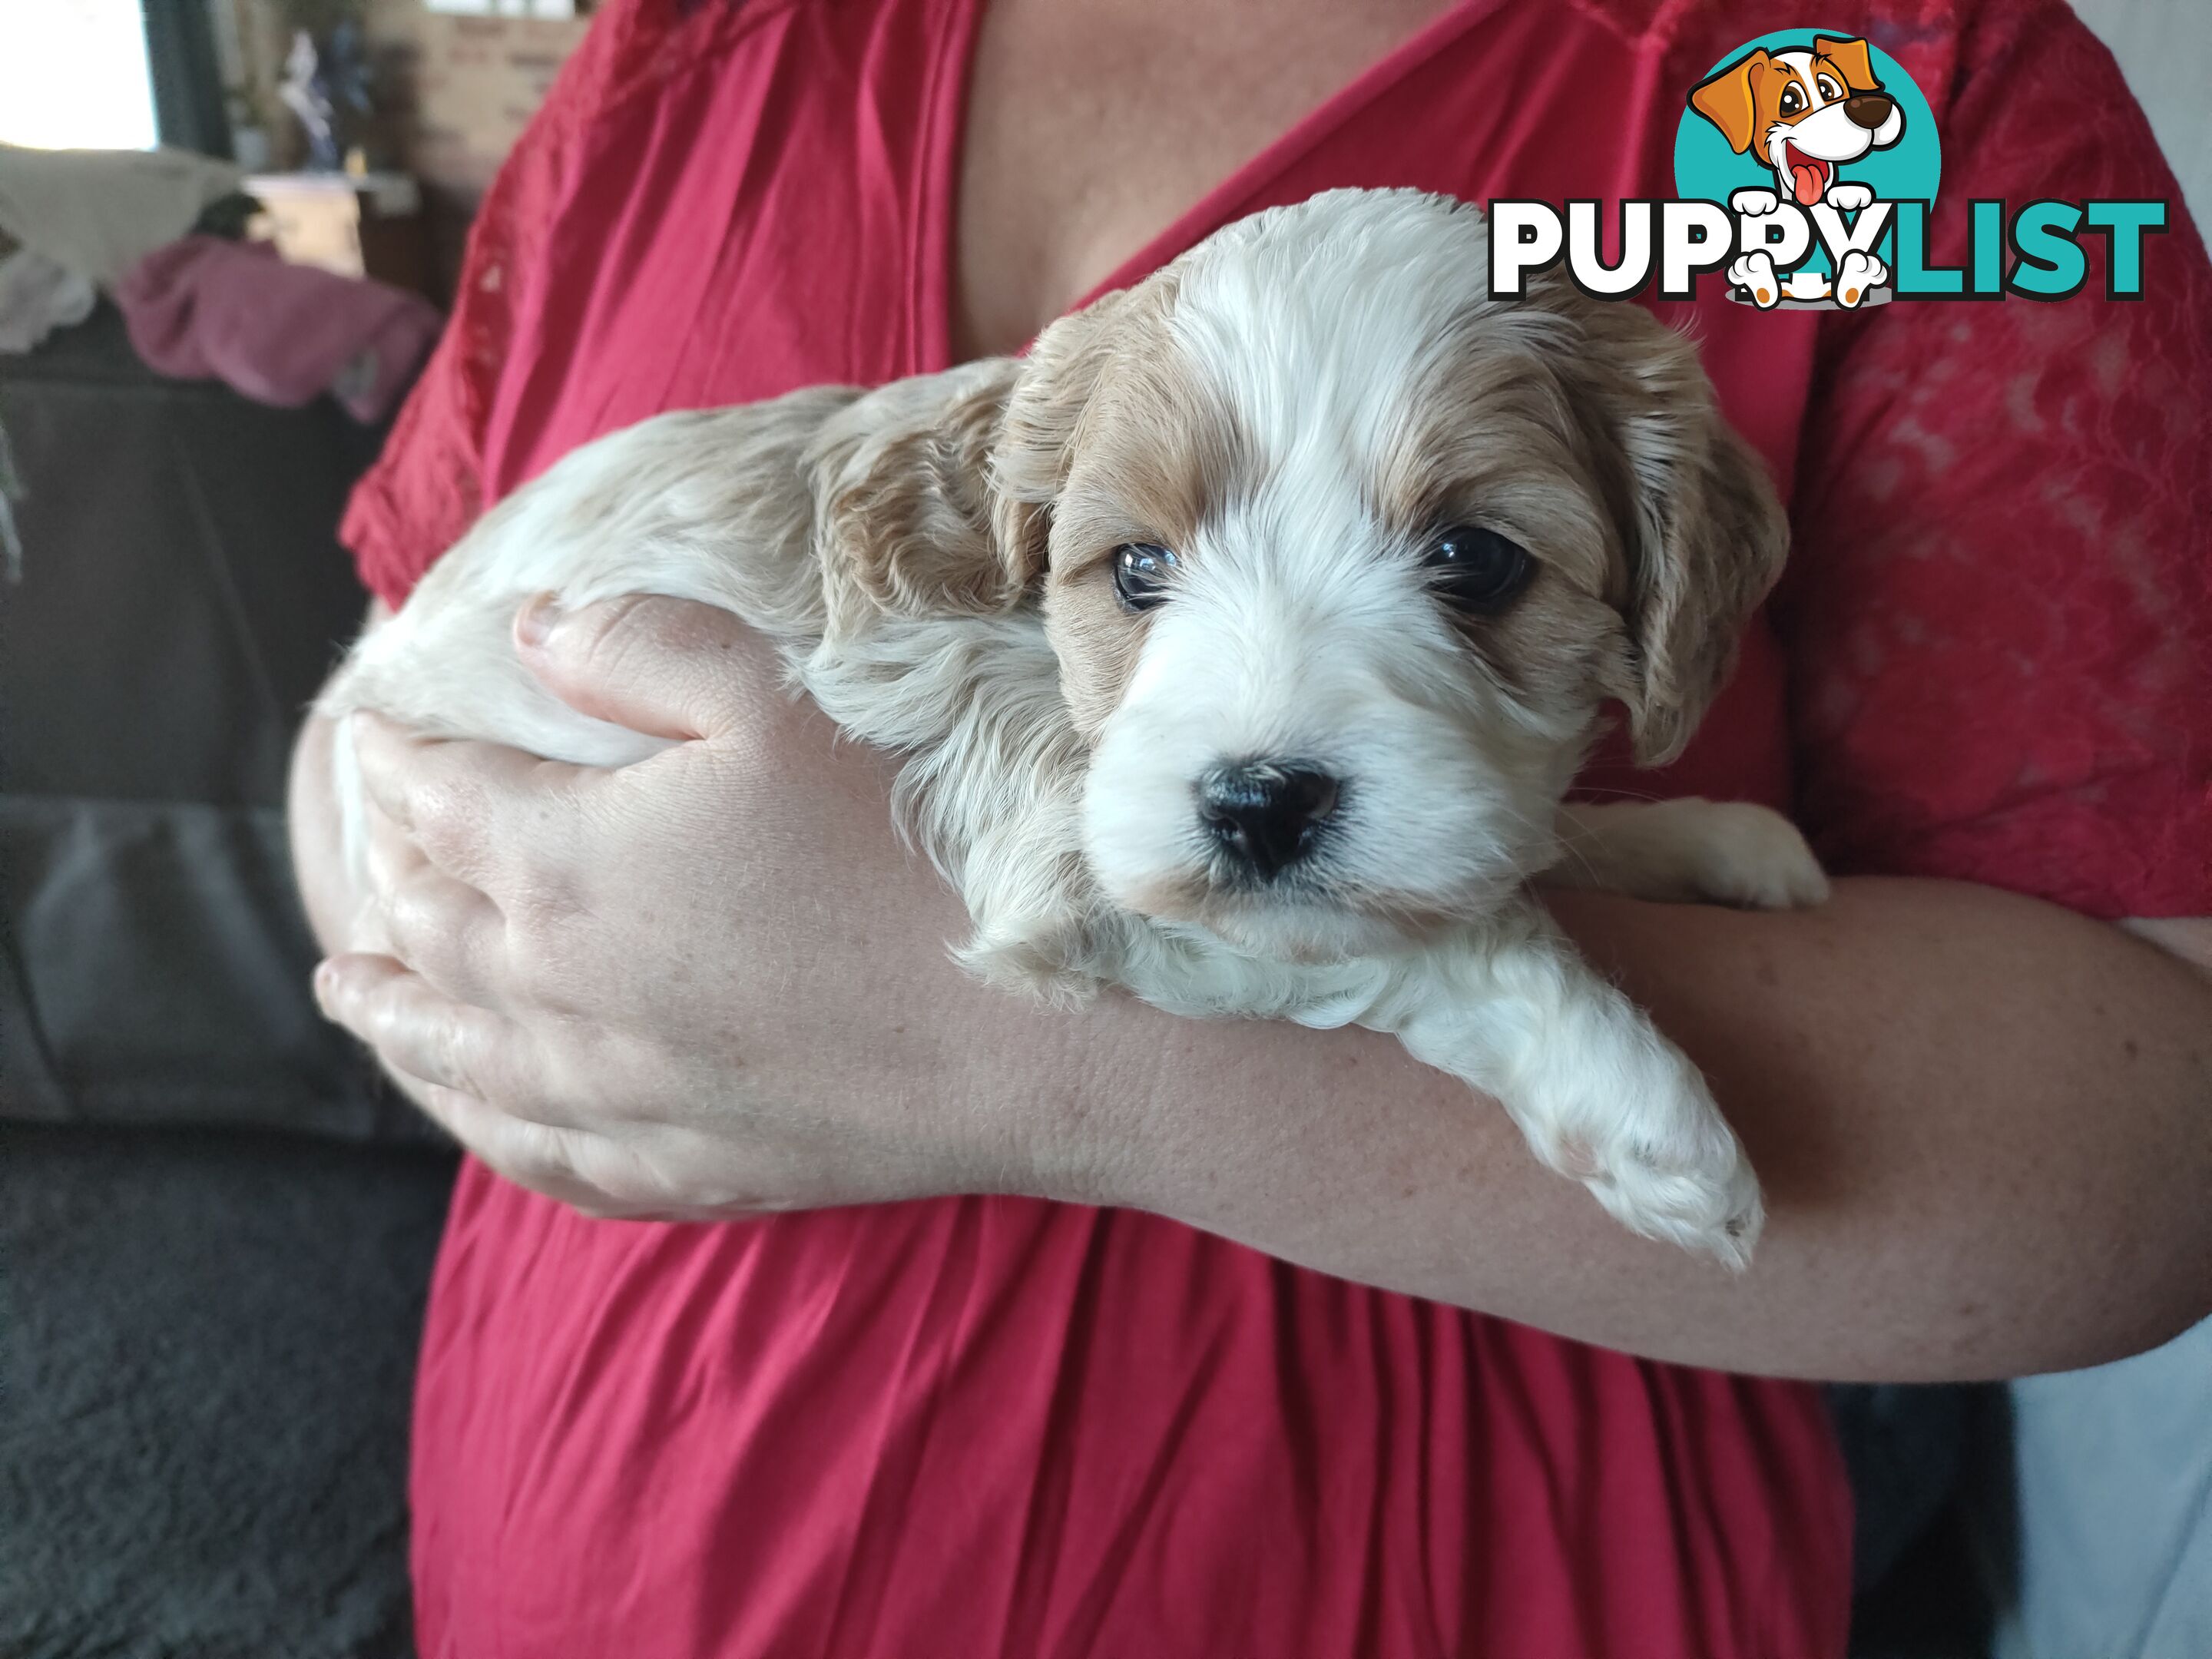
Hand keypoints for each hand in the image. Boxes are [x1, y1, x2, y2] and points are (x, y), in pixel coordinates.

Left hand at [314, 596, 1085, 1217]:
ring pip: (452, 1051)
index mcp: (566, 861)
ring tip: (346, 988)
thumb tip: (530, 627)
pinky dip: (477, 1124)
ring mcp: (605, 1092)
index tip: (375, 732)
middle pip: (430, 925)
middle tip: (379, 844)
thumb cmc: (901, 855)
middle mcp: (554, 987)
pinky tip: (471, 1111)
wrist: (1012, 1041)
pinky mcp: (667, 1165)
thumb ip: (641, 646)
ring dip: (388, 1010)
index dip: (397, 758)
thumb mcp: (777, 703)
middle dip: (387, 874)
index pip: (440, 798)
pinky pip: (530, 1154)